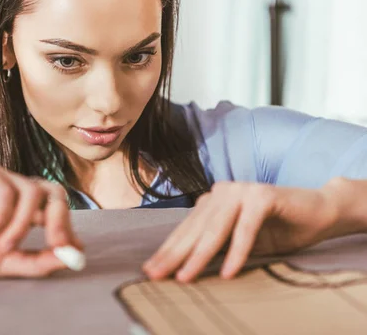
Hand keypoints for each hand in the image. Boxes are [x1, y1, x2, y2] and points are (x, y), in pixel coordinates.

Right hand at [0, 160, 81, 278]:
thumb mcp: (7, 262)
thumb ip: (38, 260)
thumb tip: (74, 256)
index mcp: (21, 206)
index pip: (57, 205)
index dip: (67, 225)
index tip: (70, 250)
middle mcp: (12, 187)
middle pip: (54, 191)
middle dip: (60, 219)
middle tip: (55, 244)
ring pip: (31, 192)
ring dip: (21, 224)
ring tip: (1, 245)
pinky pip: (5, 190)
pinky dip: (1, 215)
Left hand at [143, 181, 343, 281]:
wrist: (318, 211)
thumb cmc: (276, 229)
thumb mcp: (237, 242)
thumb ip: (214, 247)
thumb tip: (181, 268)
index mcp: (212, 201)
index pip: (185, 229)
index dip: (167, 251)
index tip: (149, 271)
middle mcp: (222, 192)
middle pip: (195, 229)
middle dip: (174, 255)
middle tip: (156, 275)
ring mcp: (242, 191)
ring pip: (216, 229)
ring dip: (199, 256)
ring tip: (185, 278)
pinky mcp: (263, 196)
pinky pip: (246, 229)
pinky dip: (237, 252)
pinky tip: (228, 272)